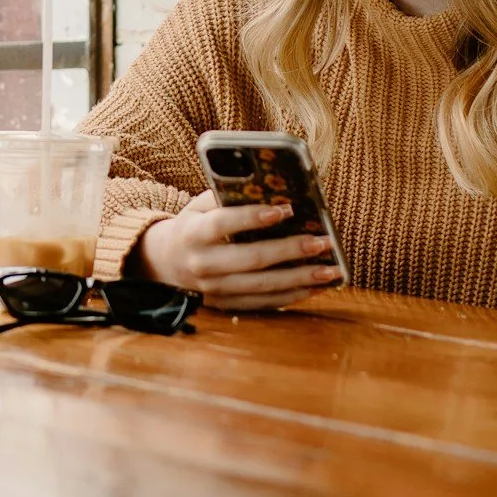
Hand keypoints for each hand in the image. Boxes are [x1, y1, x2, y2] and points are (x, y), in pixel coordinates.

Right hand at [135, 192, 342, 311]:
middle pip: (251, 259)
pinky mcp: (226, 306)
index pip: (223, 224)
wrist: (165, 263)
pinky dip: (293, 296)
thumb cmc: (193, 226)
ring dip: (301, 278)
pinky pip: (263, 303)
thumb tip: (272, 190)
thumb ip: (227, 196)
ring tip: (331, 270)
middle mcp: (202, 265)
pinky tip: (316, 286)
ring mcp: (214, 290)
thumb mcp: (199, 206)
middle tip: (321, 242)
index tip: (285, 209)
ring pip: (262, 286)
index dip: (252, 217)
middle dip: (290, 251)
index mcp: (193, 233)